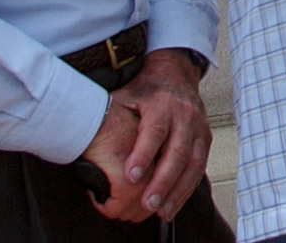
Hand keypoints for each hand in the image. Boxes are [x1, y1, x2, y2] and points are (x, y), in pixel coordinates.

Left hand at [80, 49, 211, 221]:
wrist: (175, 74)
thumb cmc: (145, 90)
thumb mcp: (125, 96)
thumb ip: (110, 116)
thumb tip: (81, 136)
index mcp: (161, 103)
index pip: (155, 130)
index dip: (144, 153)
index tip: (130, 176)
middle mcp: (184, 115)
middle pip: (177, 150)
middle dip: (162, 180)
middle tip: (147, 203)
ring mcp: (198, 127)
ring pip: (193, 162)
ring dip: (178, 190)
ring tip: (161, 211)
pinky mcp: (204, 138)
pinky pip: (200, 167)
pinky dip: (187, 188)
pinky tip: (173, 206)